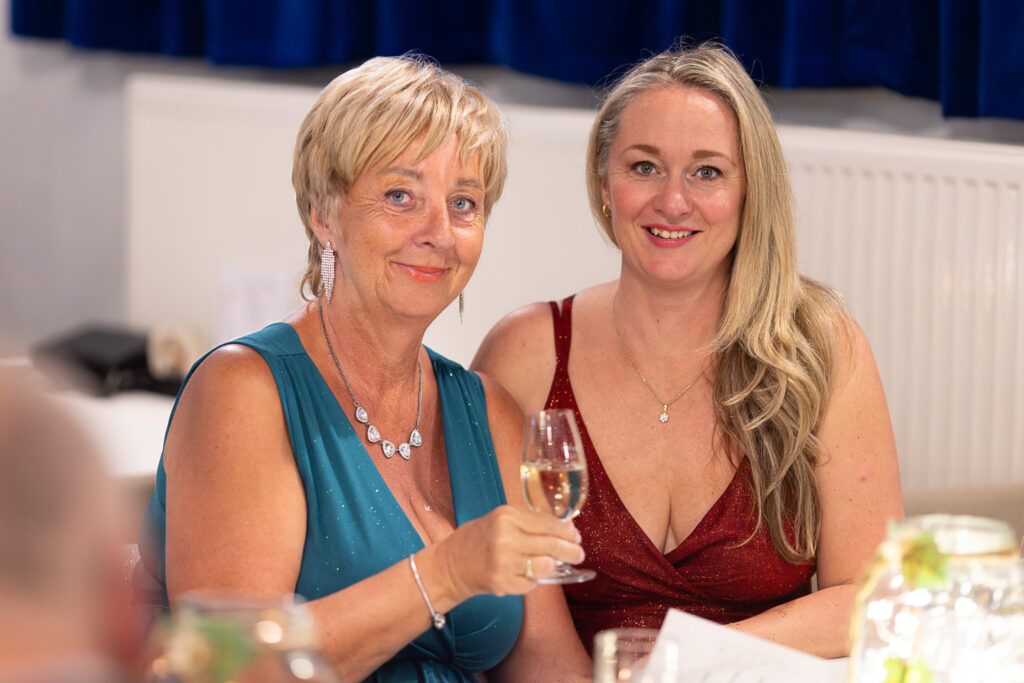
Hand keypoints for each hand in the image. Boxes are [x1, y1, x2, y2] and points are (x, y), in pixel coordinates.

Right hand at [434, 505, 583, 599]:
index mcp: (506, 516)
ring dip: (553, 566)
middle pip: (551, 544)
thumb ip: (527, 523)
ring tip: (552, 565)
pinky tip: (524, 575)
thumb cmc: (477, 540)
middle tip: (578, 553)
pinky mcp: (502, 583)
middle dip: (570, 551)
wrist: (449, 565)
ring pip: (545, 566)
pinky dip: (532, 581)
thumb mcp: (499, 520)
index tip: (576, 536)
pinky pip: (531, 584)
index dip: (566, 531)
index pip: (547, 522)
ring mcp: (504, 562)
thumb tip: (563, 529)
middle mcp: (505, 537)